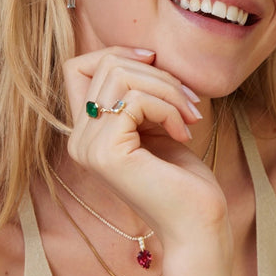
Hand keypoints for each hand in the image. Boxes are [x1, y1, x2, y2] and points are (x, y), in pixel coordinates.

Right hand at [63, 47, 228, 248]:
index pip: (79, 67)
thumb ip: (138, 93)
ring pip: (122, 77)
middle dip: (158, 73)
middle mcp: (78, 140)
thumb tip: (144, 52)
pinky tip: (185, 132)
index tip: (155, 60)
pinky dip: (169, 107)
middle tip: (189, 101)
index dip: (116, 52)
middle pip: (107, 65)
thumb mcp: (155, 122)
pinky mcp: (107, 153)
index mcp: (86, 132)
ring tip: (190, 116)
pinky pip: (137, 99)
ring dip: (168, 89)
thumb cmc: (182, 175)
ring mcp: (88, 147)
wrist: (197, 223)